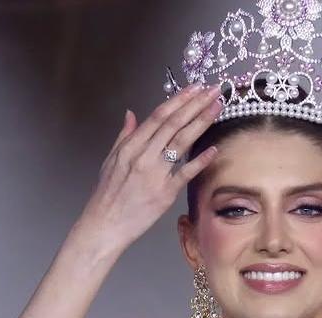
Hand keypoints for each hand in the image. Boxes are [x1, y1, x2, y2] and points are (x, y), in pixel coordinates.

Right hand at [75, 85, 221, 251]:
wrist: (104, 225)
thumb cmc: (107, 194)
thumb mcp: (110, 160)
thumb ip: (124, 136)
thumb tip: (131, 114)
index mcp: (130, 146)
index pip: (158, 116)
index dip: (179, 100)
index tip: (195, 88)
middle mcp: (143, 156)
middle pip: (173, 124)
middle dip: (195, 105)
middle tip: (213, 90)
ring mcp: (155, 174)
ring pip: (181, 142)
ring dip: (201, 122)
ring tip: (217, 107)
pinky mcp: (164, 193)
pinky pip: (185, 174)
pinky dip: (199, 160)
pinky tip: (214, 148)